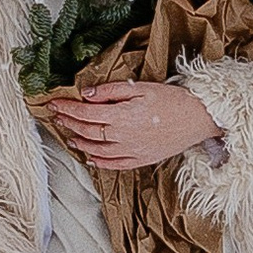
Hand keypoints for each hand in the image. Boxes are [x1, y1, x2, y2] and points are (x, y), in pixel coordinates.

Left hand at [44, 79, 224, 174]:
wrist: (199, 118)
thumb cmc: (173, 100)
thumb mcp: (141, 87)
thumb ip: (111, 91)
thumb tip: (87, 94)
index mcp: (122, 116)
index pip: (85, 113)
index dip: (67, 108)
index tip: (54, 104)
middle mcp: (123, 136)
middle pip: (87, 131)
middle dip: (69, 123)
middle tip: (57, 116)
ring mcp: (131, 151)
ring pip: (96, 150)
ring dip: (79, 142)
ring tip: (69, 134)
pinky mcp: (141, 160)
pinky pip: (114, 165)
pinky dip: (98, 162)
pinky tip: (90, 157)